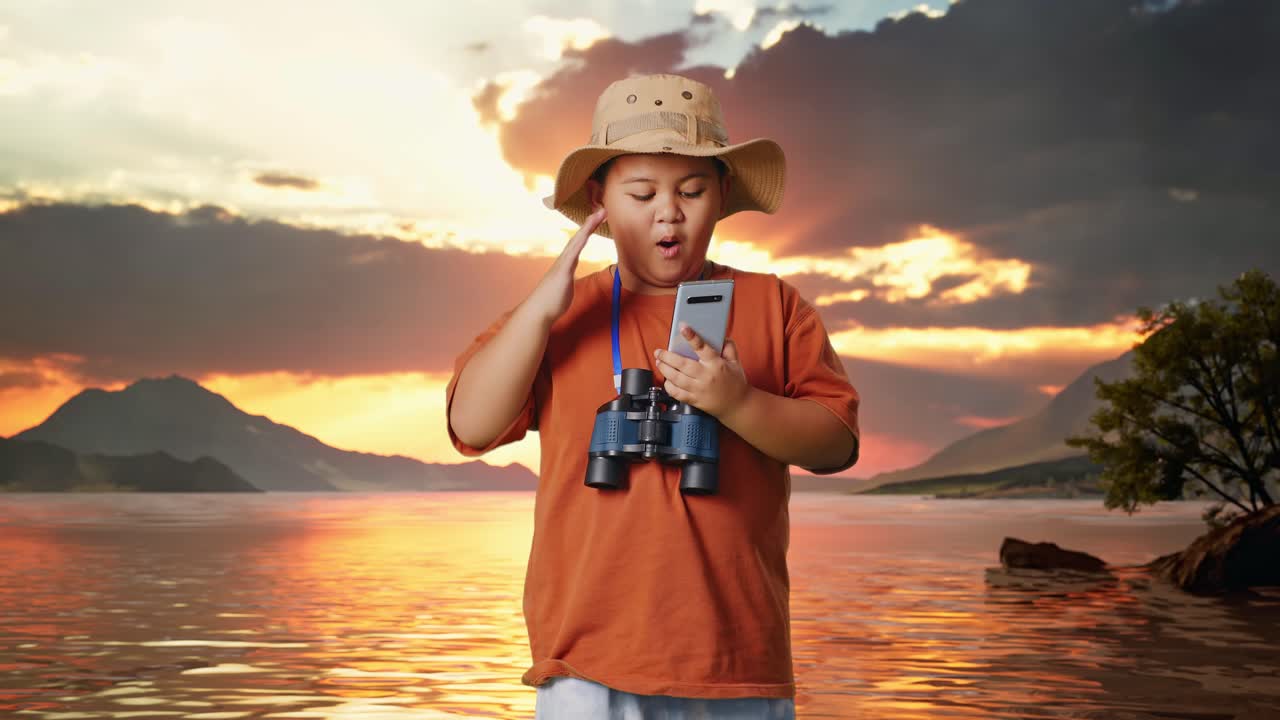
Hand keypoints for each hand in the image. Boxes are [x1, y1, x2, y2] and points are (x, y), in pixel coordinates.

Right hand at [523, 207, 606, 325]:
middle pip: (579, 238)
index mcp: (566, 265)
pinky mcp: (562, 271)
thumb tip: (566, 281)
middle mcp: (563, 260)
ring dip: (588, 227)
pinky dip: (580, 241)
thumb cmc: (550, 303)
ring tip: (599, 214)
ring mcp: (562, 264)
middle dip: (590, 224)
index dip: (588, 231)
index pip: (579, 244)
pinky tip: (586, 232)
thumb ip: (566, 282)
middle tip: (602, 210)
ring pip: (577, 241)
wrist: (538, 312)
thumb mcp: (563, 290)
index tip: (597, 220)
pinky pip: (573, 253)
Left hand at [653, 323, 749, 418]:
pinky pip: (677, 393)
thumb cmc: (736, 383)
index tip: (683, 327)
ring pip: (676, 378)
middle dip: (667, 356)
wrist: (738, 406)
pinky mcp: (694, 400)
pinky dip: (669, 386)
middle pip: (682, 364)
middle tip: (659, 351)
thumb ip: (729, 348)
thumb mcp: (736, 362)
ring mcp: (699, 389)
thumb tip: (721, 336)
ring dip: (665, 369)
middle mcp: (706, 376)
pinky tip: (666, 380)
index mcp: (716, 364)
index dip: (692, 337)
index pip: (703, 347)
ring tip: (659, 362)